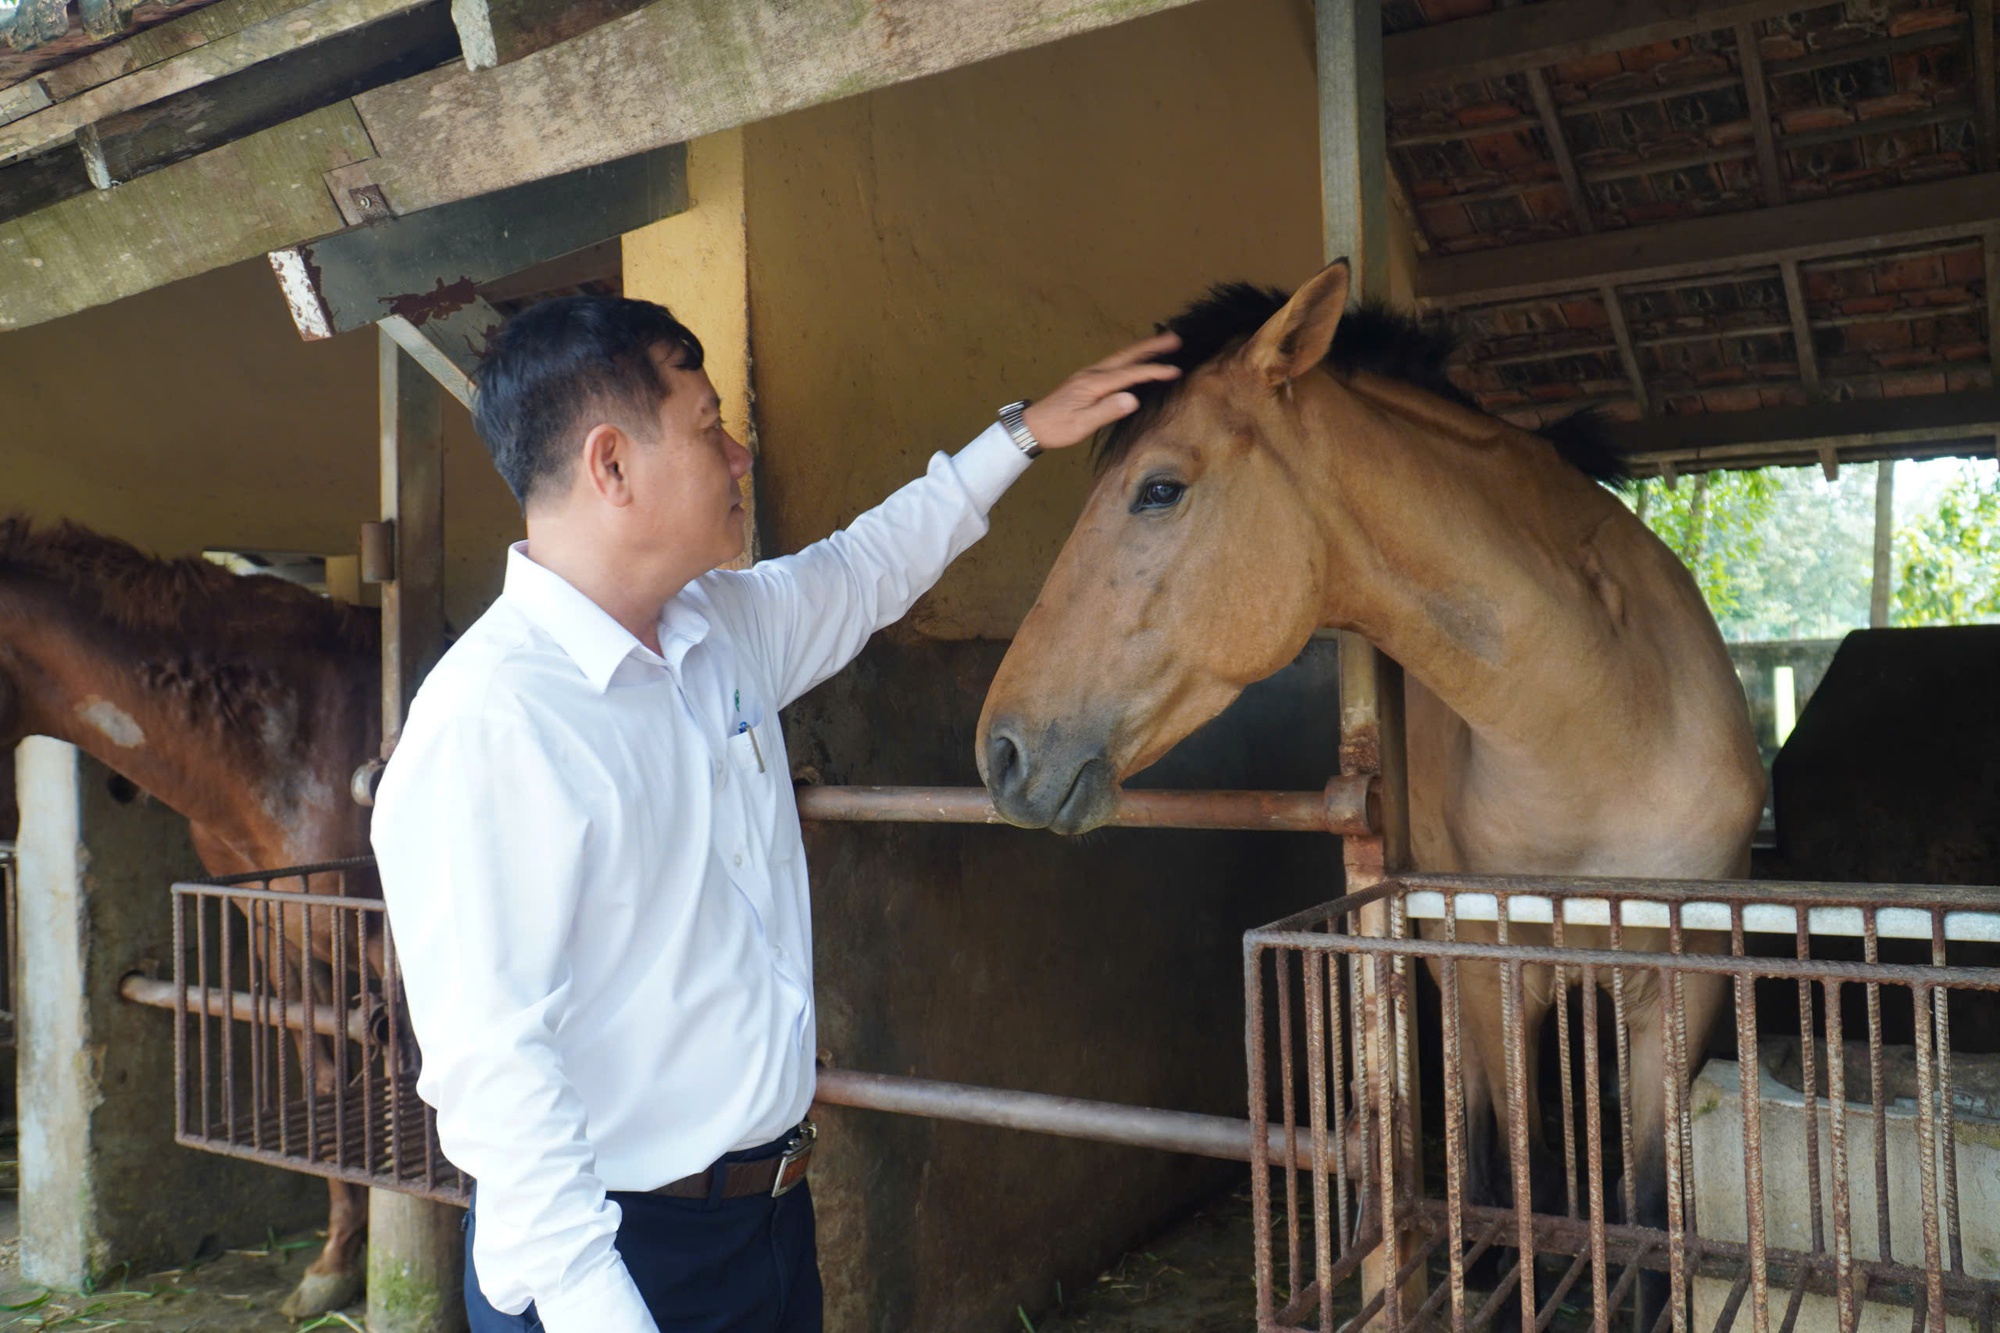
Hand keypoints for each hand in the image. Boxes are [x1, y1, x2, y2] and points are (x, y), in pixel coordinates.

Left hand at [1019, 332, 1182, 451]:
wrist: (1032, 425)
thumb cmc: (1057, 428)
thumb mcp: (1082, 425)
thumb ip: (1107, 411)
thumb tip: (1132, 399)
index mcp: (1094, 384)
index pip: (1129, 374)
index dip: (1153, 371)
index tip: (1175, 370)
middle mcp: (1092, 374)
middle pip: (1126, 355)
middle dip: (1151, 346)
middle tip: (1175, 339)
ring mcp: (1088, 374)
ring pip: (1120, 356)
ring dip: (1142, 349)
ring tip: (1163, 343)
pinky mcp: (1086, 379)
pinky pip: (1114, 363)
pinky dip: (1130, 358)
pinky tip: (1136, 360)